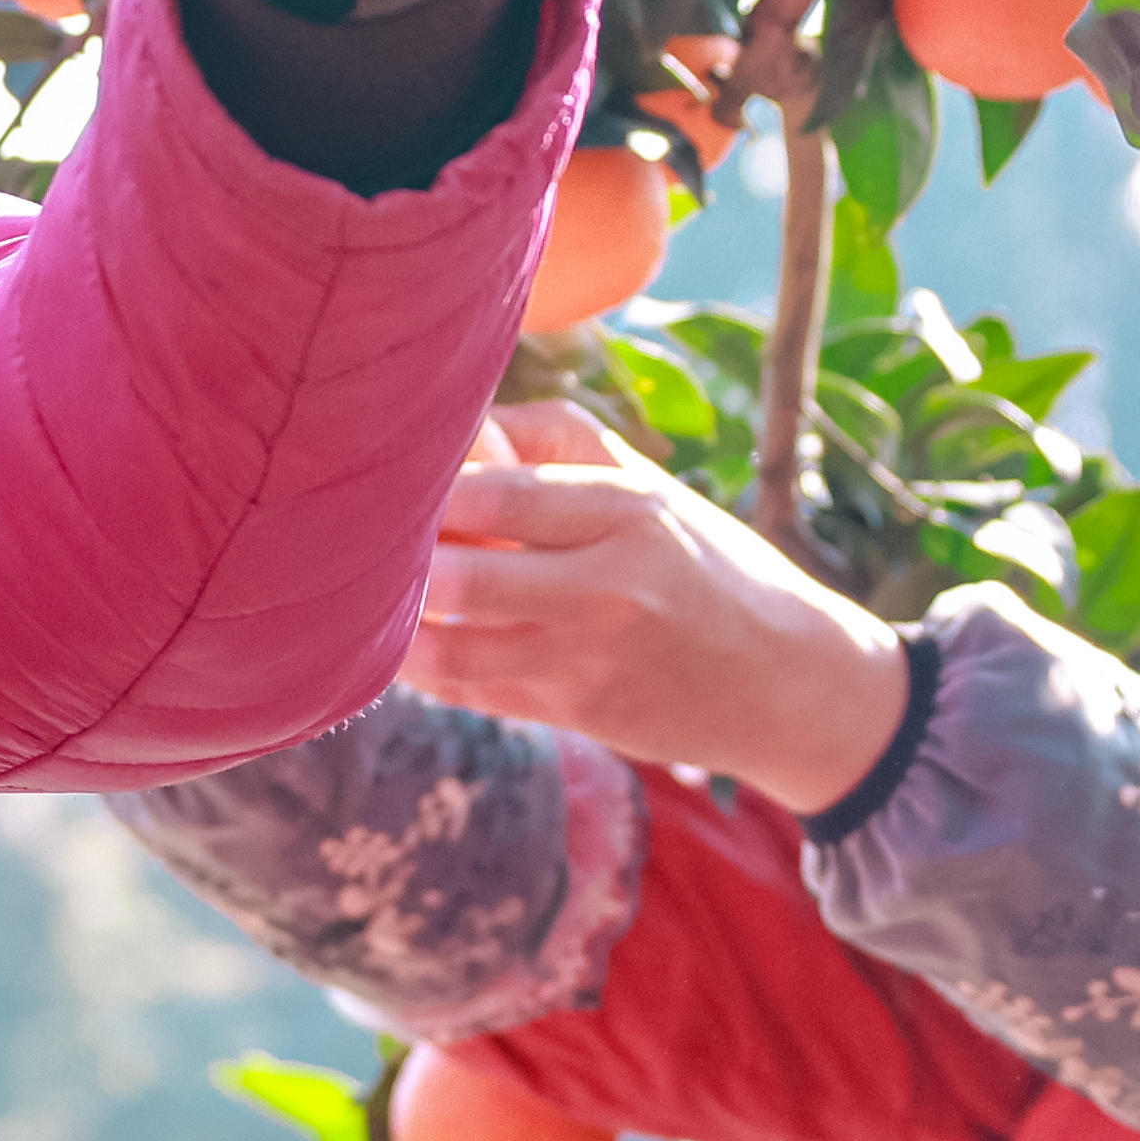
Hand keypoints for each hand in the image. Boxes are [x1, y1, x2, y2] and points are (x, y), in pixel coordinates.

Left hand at [404, 407, 910, 811]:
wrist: (784, 681)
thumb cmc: (701, 565)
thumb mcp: (651, 487)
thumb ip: (554, 439)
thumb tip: (460, 425)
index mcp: (630, 511)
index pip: (502, 495)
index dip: (428, 492)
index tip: (382, 481)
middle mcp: (610, 588)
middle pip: (466, 579)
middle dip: (399, 566)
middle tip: (355, 545)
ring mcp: (589, 661)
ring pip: (452, 652)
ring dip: (394, 626)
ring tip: (362, 595)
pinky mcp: (575, 716)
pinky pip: (469, 692)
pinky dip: (423, 666)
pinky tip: (403, 638)